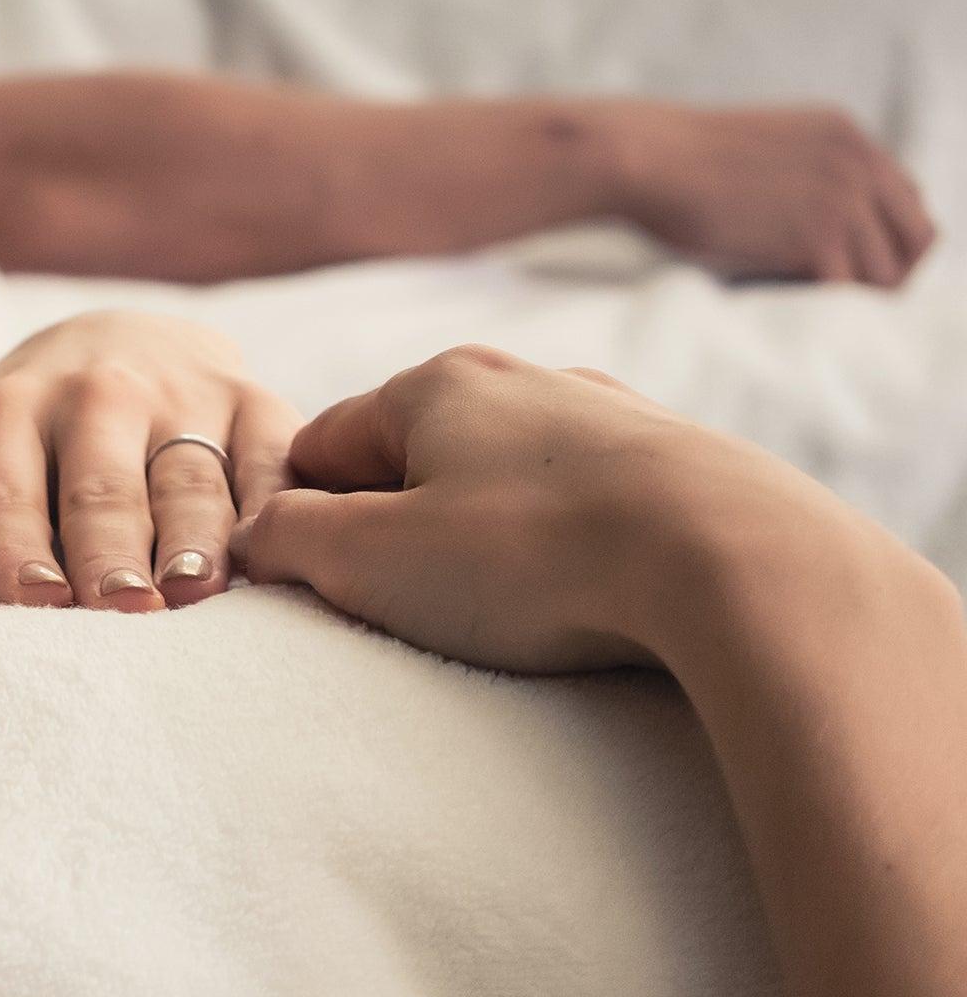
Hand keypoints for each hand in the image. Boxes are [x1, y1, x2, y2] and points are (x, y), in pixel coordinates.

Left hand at [0, 311, 298, 609]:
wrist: (122, 345)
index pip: (0, 480)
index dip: (12, 538)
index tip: (27, 601)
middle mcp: (96, 394)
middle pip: (101, 481)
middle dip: (106, 544)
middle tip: (114, 612)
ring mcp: (187, 396)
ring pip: (192, 474)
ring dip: (195, 536)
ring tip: (192, 599)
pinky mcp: (264, 408)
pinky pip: (278, 461)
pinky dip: (279, 508)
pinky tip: (277, 562)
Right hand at [232, 345, 854, 671]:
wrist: (736, 561)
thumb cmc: (538, 558)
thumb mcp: (371, 559)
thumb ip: (288, 540)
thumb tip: (259, 534)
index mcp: (435, 385)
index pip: (321, 446)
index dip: (300, 520)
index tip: (313, 586)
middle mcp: (523, 380)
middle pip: (417, 461)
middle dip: (398, 532)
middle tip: (408, 611)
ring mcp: (610, 418)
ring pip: (507, 483)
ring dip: (487, 543)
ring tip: (506, 615)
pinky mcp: (680, 466)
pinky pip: (587, 508)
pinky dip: (567, 550)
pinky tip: (584, 598)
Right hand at [614, 103, 933, 286]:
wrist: (649, 159)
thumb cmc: (681, 162)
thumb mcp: (767, 146)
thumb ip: (808, 173)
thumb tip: (817, 225)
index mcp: (849, 137)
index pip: (907, 198)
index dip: (889, 237)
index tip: (860, 264)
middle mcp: (860, 164)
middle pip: (917, 237)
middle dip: (890, 271)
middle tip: (849, 296)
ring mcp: (844, 200)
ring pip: (887, 273)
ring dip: (854, 295)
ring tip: (812, 303)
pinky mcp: (818, 238)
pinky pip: (849, 291)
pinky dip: (827, 307)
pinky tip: (795, 305)